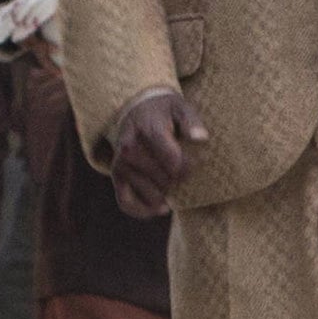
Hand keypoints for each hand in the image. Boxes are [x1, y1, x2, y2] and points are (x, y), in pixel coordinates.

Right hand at [109, 91, 208, 216]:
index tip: (194, 163)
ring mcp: (120, 165)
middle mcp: (129, 149)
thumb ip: (191, 121)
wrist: (136, 109)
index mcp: (148, 130)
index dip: (188, 168)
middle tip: (183, 171)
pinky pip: (127, 204)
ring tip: (174, 181)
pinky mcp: (116, 177)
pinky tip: (162, 207)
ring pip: (152, 196)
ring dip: (167, 194)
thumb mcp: (180, 107)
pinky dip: (145, 211)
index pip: (173, 161)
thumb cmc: (163, 112)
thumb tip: (201, 138)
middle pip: (165, 181)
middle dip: (179, 180)